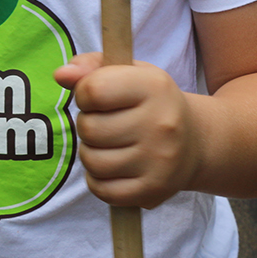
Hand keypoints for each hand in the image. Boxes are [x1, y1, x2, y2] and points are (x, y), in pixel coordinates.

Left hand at [54, 54, 200, 208]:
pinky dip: (98, 180)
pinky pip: (102, 190)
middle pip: (89, 128)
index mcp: (154, 86)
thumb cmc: (150, 102)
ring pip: (92, 161)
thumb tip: (61, 75)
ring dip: (91, 153)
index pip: (93, 90)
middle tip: (106, 123)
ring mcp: (159, 161)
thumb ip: (91, 67)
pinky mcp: (153, 190)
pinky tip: (114, 168)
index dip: (84, 93)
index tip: (96, 97)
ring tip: (109, 145)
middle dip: (87, 125)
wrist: (195, 142)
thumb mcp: (128, 73)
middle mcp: (161, 123)